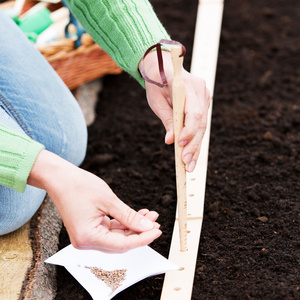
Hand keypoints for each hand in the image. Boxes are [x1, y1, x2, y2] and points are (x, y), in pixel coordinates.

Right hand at [28, 150, 161, 252]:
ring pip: (118, 237)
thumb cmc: (80, 186)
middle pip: (121, 243)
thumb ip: (129, 216)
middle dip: (140, 231)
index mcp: (87, 238)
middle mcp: (86, 242)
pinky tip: (137, 215)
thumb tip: (148, 227)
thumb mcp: (108, 200)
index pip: (122, 245)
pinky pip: (111, 230)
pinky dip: (124, 223)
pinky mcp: (90, 229)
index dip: (143, 239)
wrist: (60, 178)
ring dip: (134, 226)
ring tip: (149, 214)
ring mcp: (87, 236)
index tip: (158, 230)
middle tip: (155, 220)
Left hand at [140, 50, 209, 171]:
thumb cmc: (156, 83)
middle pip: (200, 122)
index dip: (189, 130)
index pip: (193, 112)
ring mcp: (204, 96)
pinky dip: (196, 140)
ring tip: (189, 166)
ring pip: (203, 126)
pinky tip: (192, 156)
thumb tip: (170, 141)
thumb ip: (166, 119)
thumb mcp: (156, 101)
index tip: (180, 145)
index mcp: (187, 86)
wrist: (162, 66)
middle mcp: (201, 90)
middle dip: (193, 145)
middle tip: (186, 164)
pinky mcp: (204, 103)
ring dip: (196, 147)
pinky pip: (201, 124)